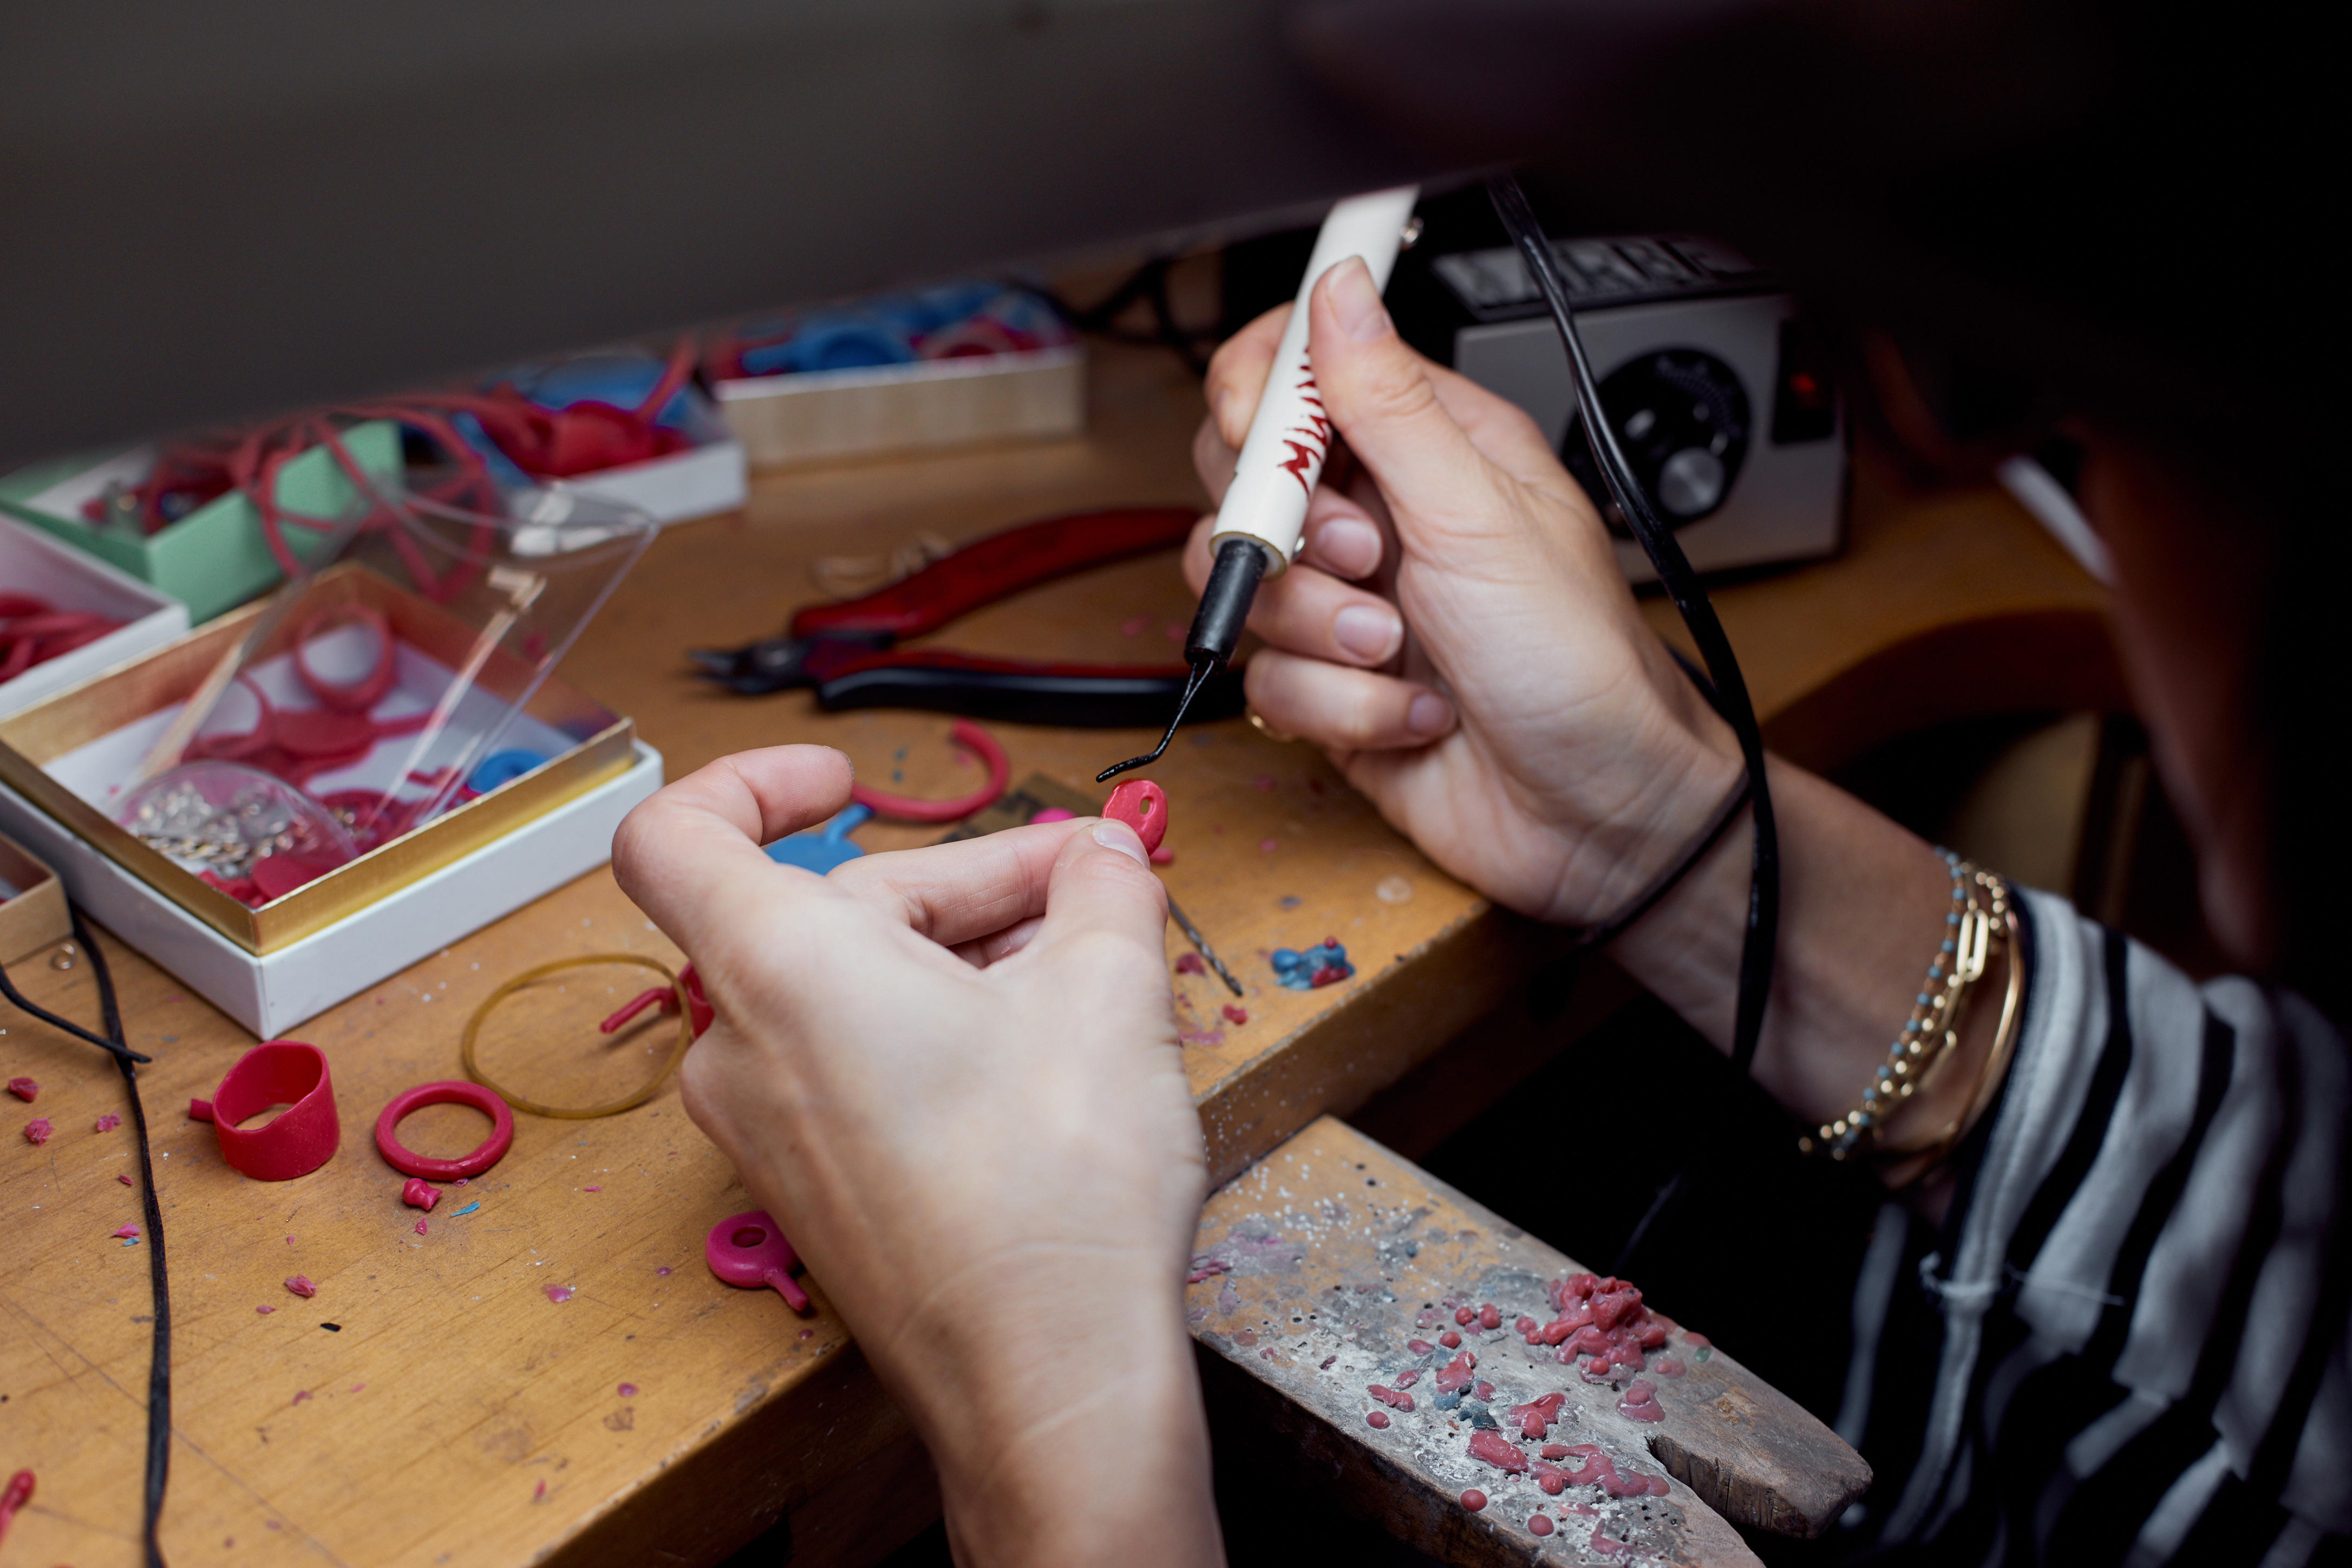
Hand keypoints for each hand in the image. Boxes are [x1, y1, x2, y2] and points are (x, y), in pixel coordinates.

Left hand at [613, 746, 1219, 1567]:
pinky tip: (1046, 1046)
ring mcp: (770, 1131)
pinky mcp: (813, 1188)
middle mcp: (744, 1049)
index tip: (843, 779)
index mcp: (779, 970)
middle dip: (970, 884)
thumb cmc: (1053, 1197)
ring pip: (857, 992)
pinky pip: (858, 1065)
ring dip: (967, 959)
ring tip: (1088, 971)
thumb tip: (1107, 851)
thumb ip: (1101, 887)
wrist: (1050, 1382)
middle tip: (1089, 885)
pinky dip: (939, 1031)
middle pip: (832, 910)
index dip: (750, 780)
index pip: (675, 831)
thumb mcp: (1110, 991)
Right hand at [1189, 257, 1742, 926]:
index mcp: (1432, 449)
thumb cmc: (1580, 663)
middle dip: (1284, 532)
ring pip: (1247, 587)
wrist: (1597, 818)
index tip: (1256, 433)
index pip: (1302, 373)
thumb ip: (1391, 401)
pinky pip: (1268, 679)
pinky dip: (1339, 707)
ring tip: (1399, 652)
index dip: (1258, 395)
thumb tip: (1340, 287)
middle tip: (1363, 559)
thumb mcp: (1479, 514)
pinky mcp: (1333, 691)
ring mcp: (1353, 607)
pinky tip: (1414, 716)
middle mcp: (1385, 519)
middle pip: (1248, 481)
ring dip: (1321, 631)